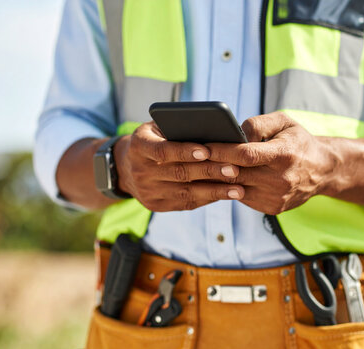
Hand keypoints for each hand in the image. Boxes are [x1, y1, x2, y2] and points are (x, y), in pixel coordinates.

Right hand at [114, 122, 244, 211]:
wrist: (126, 167)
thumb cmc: (154, 139)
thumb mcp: (158, 128)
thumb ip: (178, 128)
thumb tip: (213, 131)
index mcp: (139, 146)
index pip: (163, 150)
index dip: (185, 151)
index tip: (208, 151)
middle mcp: (140, 171)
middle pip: (179, 173)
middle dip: (209, 172)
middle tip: (234, 169)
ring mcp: (147, 191)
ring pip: (186, 192)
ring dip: (215, 190)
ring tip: (238, 188)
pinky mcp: (156, 205)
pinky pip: (186, 203)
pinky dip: (208, 198)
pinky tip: (226, 194)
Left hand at [207, 112, 332, 214]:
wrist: (322, 170)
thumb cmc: (297, 141)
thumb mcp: (283, 122)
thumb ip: (257, 125)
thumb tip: (234, 136)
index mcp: (284, 154)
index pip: (246, 155)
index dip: (222, 151)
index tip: (203, 146)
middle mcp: (280, 179)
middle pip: (237, 174)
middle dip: (213, 166)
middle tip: (192, 158)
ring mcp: (275, 197)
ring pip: (235, 189)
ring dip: (216, 180)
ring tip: (199, 168)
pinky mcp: (272, 208)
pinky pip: (242, 198)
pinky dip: (229, 189)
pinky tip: (218, 179)